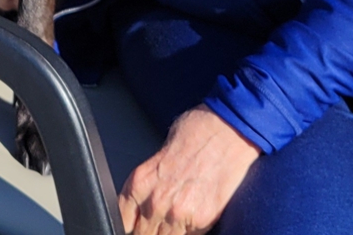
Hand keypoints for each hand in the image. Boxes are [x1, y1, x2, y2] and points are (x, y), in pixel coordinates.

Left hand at [119, 106, 259, 234]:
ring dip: (170, 231)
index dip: (131, 224)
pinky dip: (190, 230)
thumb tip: (149, 196)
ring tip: (178, 218)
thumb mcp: (162, 151)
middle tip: (161, 220)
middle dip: (150, 229)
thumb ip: (153, 179)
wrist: (229, 128)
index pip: (123, 219)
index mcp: (140, 181)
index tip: (137, 223)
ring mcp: (178, 213)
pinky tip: (194, 218)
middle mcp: (155, 201)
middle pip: (143, 234)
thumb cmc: (198, 130)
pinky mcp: (202, 220)